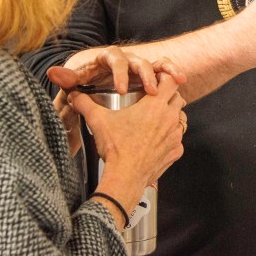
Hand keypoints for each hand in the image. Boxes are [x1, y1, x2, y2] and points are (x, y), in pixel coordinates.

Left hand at [49, 52, 187, 95]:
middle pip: (138, 60)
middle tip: (150, 90)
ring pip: (154, 62)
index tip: (122, 89)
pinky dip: (172, 73)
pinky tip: (182, 81)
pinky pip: (163, 71)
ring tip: (177, 80)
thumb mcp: (73, 87)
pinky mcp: (147, 76)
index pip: (114, 59)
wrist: (92, 91)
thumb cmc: (82, 88)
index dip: (120, 72)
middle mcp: (124, 60)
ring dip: (165, 70)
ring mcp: (137, 67)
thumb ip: (66, 81)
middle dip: (146, 74)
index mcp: (105, 60)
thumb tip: (52, 73)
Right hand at [68, 73, 185, 197]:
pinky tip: (157, 139)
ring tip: (157, 119)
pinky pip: (178, 139)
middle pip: (178, 97)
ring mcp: (175, 135)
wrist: (125, 177)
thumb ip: (85, 104)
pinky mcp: (176, 151)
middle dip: (168, 96)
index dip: (164, 78)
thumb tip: (74, 95)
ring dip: (172, 115)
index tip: (156, 81)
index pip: (171, 81)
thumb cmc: (115, 147)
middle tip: (154, 99)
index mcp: (154, 105)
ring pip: (181, 117)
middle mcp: (169, 117)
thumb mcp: (98, 121)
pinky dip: (170, 137)